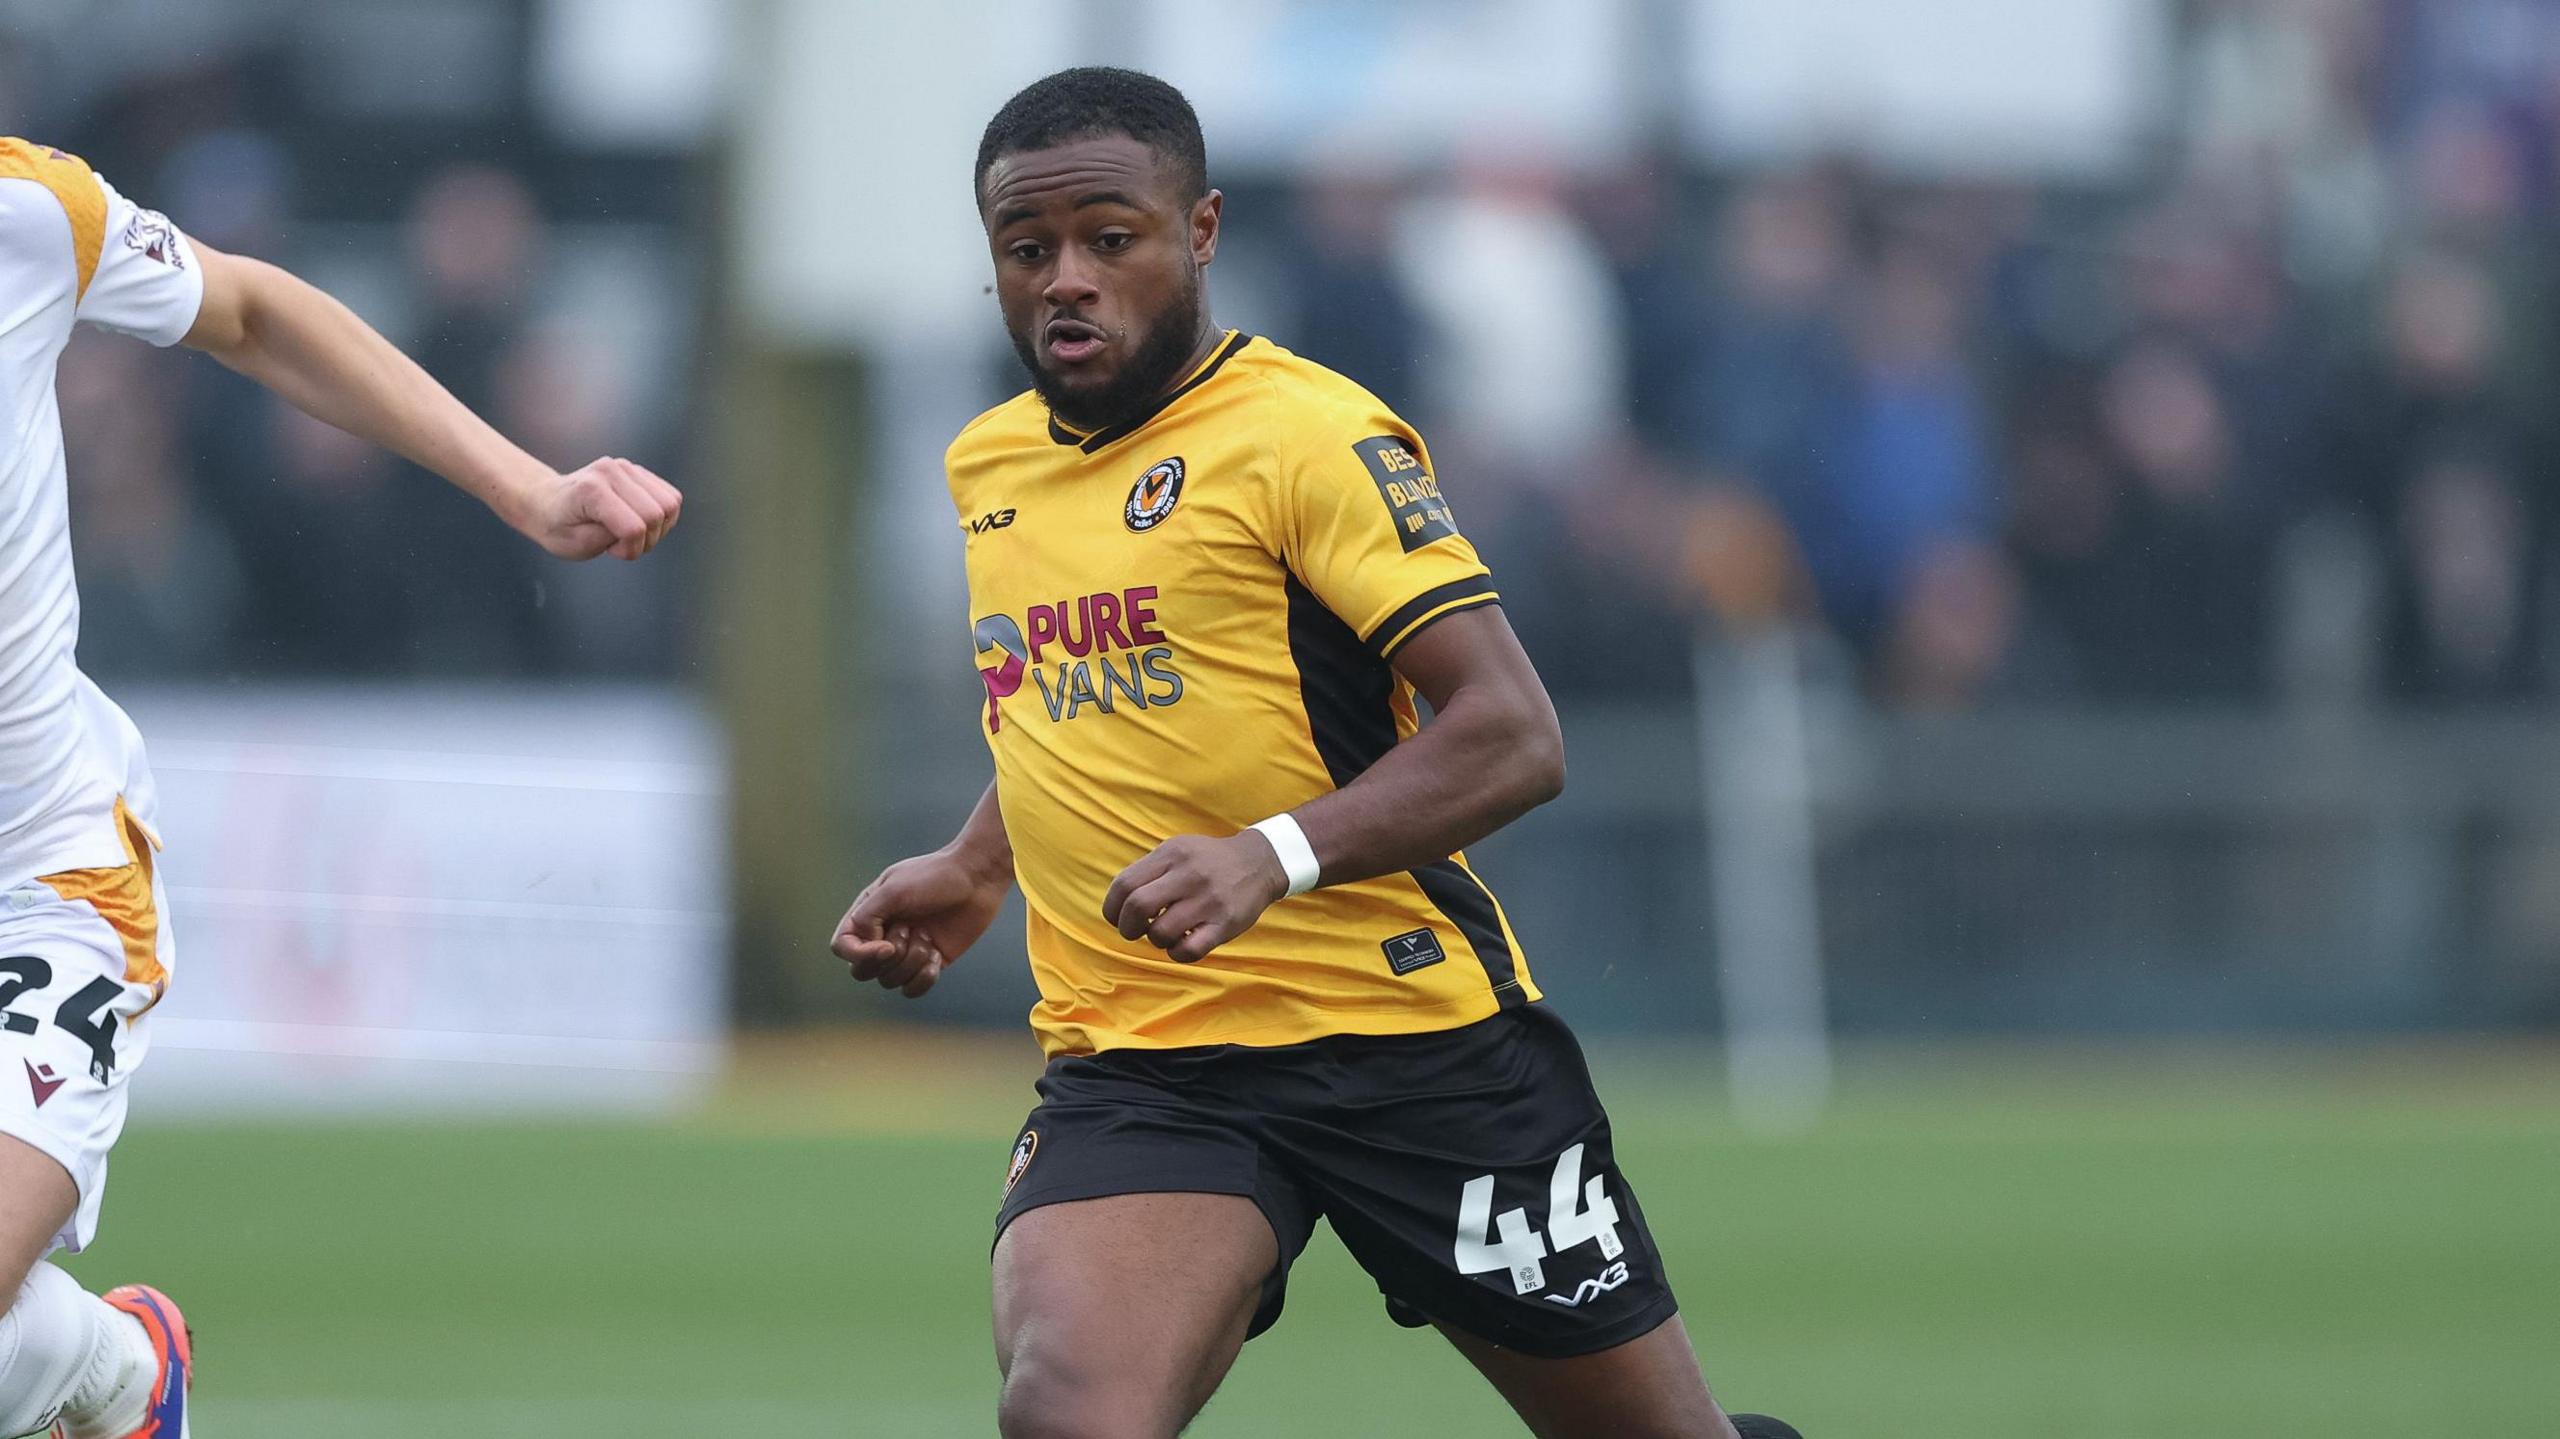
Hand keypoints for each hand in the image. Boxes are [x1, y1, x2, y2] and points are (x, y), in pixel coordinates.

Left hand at [510, 456, 682, 560]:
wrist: (545, 502)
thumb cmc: (557, 527)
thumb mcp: (576, 545)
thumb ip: (610, 538)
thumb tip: (641, 526)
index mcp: (592, 490)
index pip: (635, 527)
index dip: (631, 549)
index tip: (611, 551)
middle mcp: (611, 471)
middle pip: (657, 514)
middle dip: (647, 539)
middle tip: (621, 544)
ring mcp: (626, 467)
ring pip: (670, 503)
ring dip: (658, 528)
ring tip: (630, 532)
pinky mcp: (637, 470)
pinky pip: (670, 496)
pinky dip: (662, 516)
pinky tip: (639, 521)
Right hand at [831, 847, 1009, 997]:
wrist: (976, 878)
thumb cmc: (933, 877)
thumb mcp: (893, 890)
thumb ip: (866, 917)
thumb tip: (865, 947)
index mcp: (868, 914)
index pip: (842, 947)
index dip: (859, 954)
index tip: (886, 947)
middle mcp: (882, 935)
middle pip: (862, 971)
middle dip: (888, 958)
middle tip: (910, 930)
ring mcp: (905, 951)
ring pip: (890, 981)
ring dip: (912, 961)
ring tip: (929, 935)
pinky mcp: (928, 962)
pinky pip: (913, 989)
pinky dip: (924, 977)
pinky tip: (938, 955)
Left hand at [1102, 832, 1291, 963]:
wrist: (1259, 862)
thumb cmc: (1207, 861)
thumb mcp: (1177, 849)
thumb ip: (1148, 870)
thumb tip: (1118, 902)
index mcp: (1171, 855)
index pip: (1124, 884)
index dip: (1112, 907)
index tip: (1117, 917)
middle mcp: (1188, 876)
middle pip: (1138, 907)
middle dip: (1127, 927)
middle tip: (1134, 931)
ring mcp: (1208, 901)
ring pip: (1161, 933)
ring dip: (1155, 940)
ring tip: (1164, 933)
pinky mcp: (1225, 924)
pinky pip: (1189, 950)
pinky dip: (1177, 953)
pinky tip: (1181, 944)